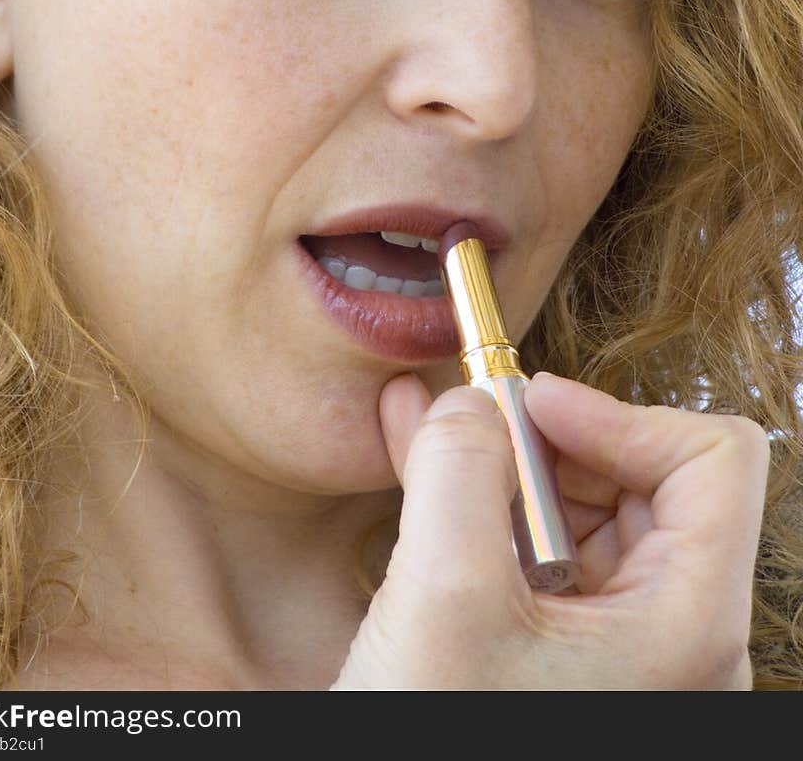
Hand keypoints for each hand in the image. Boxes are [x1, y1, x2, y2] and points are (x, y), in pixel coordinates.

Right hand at [331, 372, 768, 689]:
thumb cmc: (441, 750)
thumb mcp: (442, 599)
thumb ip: (459, 471)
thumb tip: (469, 403)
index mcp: (688, 628)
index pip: (714, 462)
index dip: (623, 415)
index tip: (535, 407)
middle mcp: (672, 640)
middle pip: (645, 483)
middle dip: (551, 443)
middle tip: (474, 426)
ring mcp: (619, 655)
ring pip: (584, 515)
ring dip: (506, 468)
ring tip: (428, 440)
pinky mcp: (562, 660)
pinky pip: (539, 557)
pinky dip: (483, 508)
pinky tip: (415, 460)